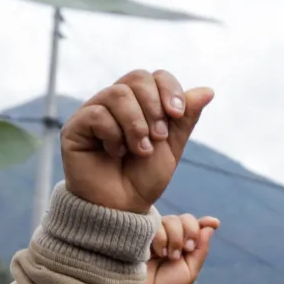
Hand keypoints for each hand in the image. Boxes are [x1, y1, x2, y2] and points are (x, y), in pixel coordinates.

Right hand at [60, 68, 214, 214]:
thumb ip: (185, 119)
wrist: (122, 207)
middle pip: (137, 78)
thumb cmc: (144, 178)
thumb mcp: (171, 147)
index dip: (169, 89)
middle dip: (153, 107)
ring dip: (136, 124)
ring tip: (140, 150)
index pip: (155, 77)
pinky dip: (114, 135)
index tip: (177, 113)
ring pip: (118, 94)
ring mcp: (94, 111)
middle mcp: (115, 103)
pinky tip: (115, 153)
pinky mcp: (75, 126)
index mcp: (140, 103)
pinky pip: (97, 114)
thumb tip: (208, 91)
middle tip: (158, 137)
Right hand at [131, 212, 220, 283]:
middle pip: (185, 219)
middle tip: (185, 250)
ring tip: (167, 256)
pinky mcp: (138, 232)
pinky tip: (158, 252)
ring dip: (174, 238)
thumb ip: (201, 249)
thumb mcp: (190, 270)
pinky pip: (154, 223)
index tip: (214, 223)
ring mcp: (153, 234)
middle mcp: (168, 237)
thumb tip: (212, 225)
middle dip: (189, 233)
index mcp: (182, 246)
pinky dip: (161, 236)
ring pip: (171, 220)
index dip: (205, 222)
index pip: (194, 226)